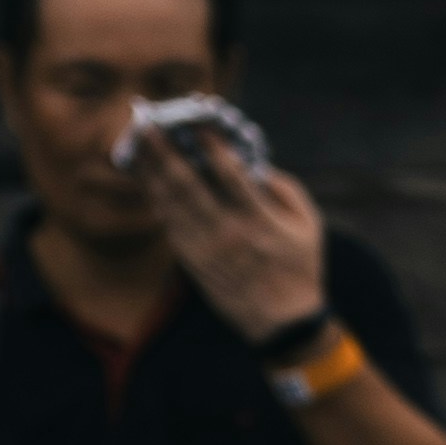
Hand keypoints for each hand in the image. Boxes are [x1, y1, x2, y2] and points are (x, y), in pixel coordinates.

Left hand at [135, 120, 330, 346]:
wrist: (282, 322)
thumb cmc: (300, 268)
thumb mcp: (308, 225)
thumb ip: (285, 189)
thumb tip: (255, 164)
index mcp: (259, 219)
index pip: (229, 173)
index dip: (210, 145)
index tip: (196, 122)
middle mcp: (227, 231)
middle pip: (188, 184)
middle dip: (164, 152)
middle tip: (147, 125)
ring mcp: (206, 248)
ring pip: (171, 204)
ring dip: (151, 173)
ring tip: (137, 146)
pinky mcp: (193, 262)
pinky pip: (169, 226)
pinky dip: (157, 201)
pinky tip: (147, 181)